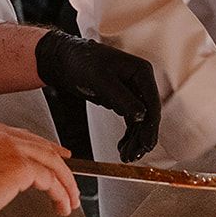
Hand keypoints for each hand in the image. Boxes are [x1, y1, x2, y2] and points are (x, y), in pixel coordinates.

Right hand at [0, 119, 78, 216]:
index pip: (22, 136)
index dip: (43, 149)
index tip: (54, 157)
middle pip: (41, 146)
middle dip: (60, 165)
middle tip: (71, 179)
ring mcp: (9, 147)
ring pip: (50, 162)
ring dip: (65, 183)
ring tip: (69, 200)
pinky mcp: (18, 166)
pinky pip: (50, 179)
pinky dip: (60, 193)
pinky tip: (60, 205)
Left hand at [35, 29, 160, 160]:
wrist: (64, 60)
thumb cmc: (81, 61)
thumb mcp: (101, 80)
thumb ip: (122, 97)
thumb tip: (142, 115)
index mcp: (141, 71)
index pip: (152, 102)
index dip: (150, 125)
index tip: (146, 144)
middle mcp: (140, 81)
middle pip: (148, 114)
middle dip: (142, 136)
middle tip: (135, 155)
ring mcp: (133, 91)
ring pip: (140, 120)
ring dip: (135, 139)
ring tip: (127, 156)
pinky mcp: (123, 99)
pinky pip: (131, 120)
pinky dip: (128, 135)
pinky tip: (123, 147)